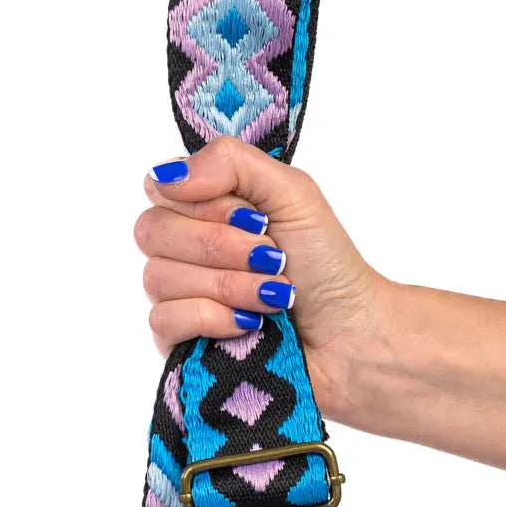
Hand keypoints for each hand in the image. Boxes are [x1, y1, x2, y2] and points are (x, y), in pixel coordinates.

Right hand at [136, 137, 392, 421]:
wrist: (352, 335)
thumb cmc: (329, 267)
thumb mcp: (293, 192)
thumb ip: (231, 161)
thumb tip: (166, 175)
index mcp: (205, 210)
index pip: (161, 190)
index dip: (207, 205)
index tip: (258, 220)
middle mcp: (184, 251)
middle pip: (152, 232)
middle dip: (223, 247)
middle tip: (274, 259)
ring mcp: (181, 298)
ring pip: (158, 278)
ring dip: (229, 286)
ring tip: (274, 297)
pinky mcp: (184, 344)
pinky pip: (163, 321)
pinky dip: (212, 319)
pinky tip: (250, 325)